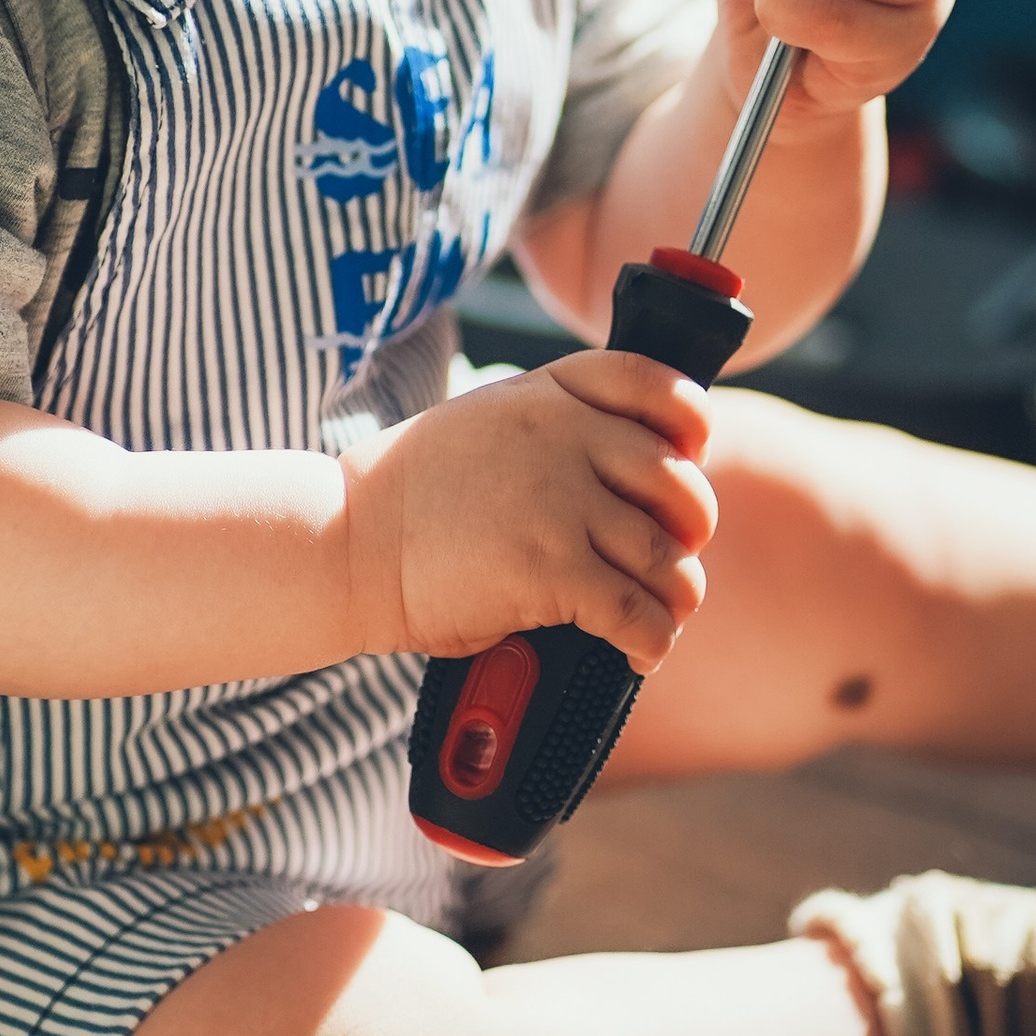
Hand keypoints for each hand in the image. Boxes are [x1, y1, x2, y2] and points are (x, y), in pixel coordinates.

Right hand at [342, 353, 716, 671]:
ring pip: (667, 556)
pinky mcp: (553, 571)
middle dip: (688, 529)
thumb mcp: (486, 421)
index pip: (655, 384)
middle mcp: (565, 438)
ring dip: (675, 595)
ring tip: (658, 613)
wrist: (346, 544)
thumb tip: (627, 470)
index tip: (687, 456)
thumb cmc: (411, 494)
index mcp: (549, 395)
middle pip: (678, 482)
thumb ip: (555, 427)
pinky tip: (639, 652)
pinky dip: (652, 640)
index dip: (688, 424)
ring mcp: (561, 503)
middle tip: (668, 555)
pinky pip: (639, 612)